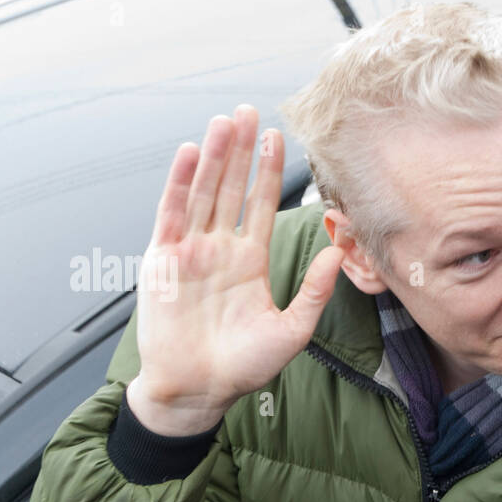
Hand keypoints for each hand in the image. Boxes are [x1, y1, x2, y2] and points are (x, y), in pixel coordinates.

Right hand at [127, 104, 349, 435]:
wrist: (197, 391)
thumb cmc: (243, 367)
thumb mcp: (291, 330)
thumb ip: (314, 291)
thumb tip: (339, 253)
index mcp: (249, 261)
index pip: (260, 206)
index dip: (269, 172)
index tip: (280, 138)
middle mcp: (219, 249)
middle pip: (231, 188)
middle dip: (241, 150)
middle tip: (250, 110)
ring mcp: (189, 251)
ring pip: (202, 193)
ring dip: (212, 156)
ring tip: (224, 121)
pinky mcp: (162, 260)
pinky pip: (171, 214)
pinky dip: (179, 183)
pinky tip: (189, 153)